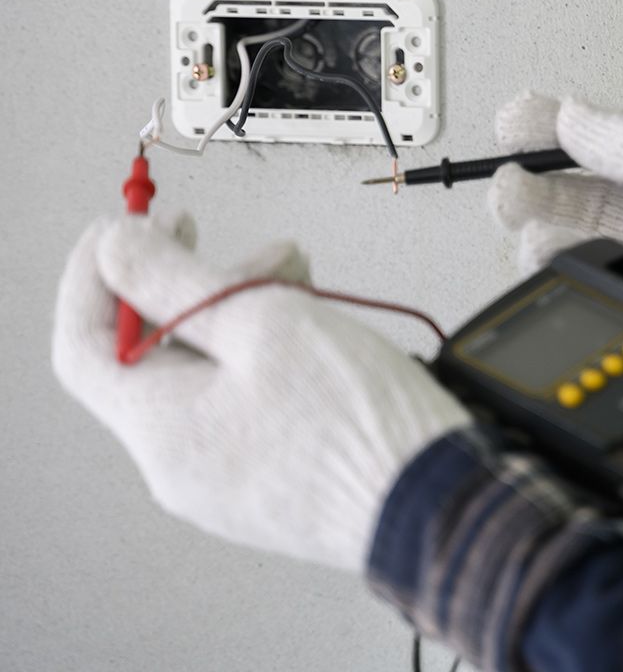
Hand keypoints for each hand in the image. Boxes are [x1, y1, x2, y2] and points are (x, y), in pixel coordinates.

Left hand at [52, 214, 469, 571]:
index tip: (121, 226)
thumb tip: (116, 250)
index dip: (93, 274)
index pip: (83, 344)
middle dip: (185, 280)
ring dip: (235, 305)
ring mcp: (229, 473)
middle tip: (214, 236)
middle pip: (153, 351)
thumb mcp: (262, 320)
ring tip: (289, 271)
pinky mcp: (271, 472)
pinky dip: (261, 345)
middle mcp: (183, 461)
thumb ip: (175, 280)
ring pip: (206, 368)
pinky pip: (242, 396)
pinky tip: (304, 314)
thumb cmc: (357, 421)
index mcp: (163, 430)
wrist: (436, 499)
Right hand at [489, 93, 622, 338]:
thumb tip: (572, 114)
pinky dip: (565, 263)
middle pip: (579, 180)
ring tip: (531, 235)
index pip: (599, 130)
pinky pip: (592, 266)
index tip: (508, 125)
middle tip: (505, 191)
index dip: (549, 123)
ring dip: (545, 227)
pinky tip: (557, 262)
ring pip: (579, 227)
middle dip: (533, 182)